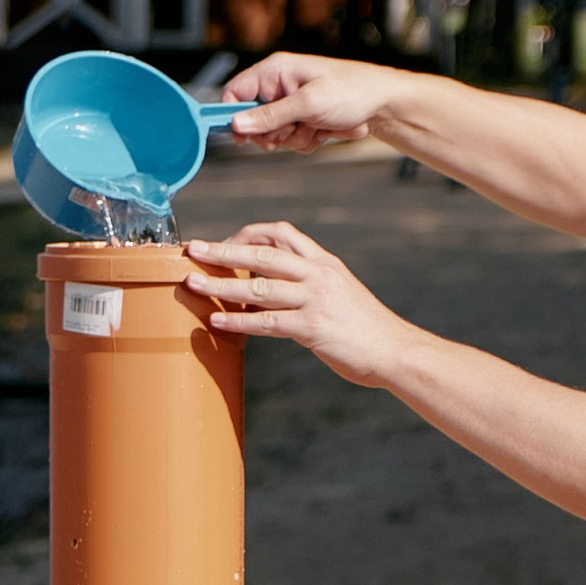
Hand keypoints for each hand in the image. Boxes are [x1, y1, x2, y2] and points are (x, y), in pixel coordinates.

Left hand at [182, 221, 413, 385]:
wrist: (394, 351)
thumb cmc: (364, 328)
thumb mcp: (339, 293)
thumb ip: (308, 285)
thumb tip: (269, 290)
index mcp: (324, 262)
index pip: (282, 233)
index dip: (249, 234)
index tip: (226, 243)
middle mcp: (319, 274)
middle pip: (262, 254)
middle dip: (223, 250)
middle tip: (193, 249)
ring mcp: (315, 299)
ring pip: (258, 285)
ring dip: (220, 283)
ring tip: (191, 282)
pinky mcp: (312, 327)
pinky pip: (266, 321)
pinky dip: (238, 320)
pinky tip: (216, 321)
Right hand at [218, 53, 395, 152]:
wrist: (382, 104)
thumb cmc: (351, 91)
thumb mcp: (308, 103)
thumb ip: (270, 115)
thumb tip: (237, 123)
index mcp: (275, 71)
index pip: (235, 92)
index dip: (233, 116)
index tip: (240, 138)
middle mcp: (279, 87)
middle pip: (253, 121)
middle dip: (275, 132)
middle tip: (294, 129)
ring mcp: (291, 106)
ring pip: (274, 136)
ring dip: (296, 138)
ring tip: (318, 125)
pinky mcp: (303, 121)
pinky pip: (292, 141)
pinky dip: (308, 141)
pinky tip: (325, 129)